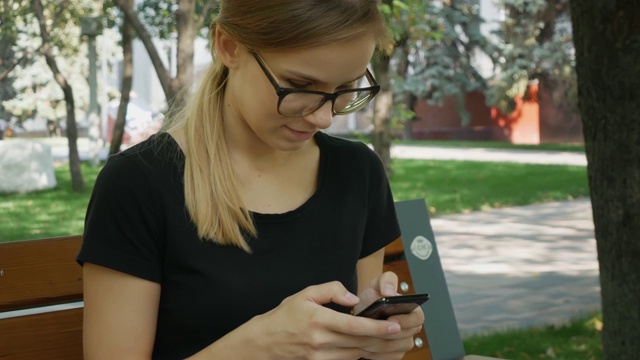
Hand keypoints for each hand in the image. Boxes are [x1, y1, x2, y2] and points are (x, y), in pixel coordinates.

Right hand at [248, 281, 408, 358]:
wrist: (263, 343)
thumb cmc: (284, 317)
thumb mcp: (305, 294)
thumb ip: (331, 290)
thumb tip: (353, 298)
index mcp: (318, 320)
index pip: (354, 326)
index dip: (376, 327)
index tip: (393, 325)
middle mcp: (321, 341)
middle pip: (360, 343)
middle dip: (383, 339)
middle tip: (402, 334)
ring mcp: (320, 357)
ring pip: (356, 354)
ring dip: (375, 349)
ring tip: (392, 340)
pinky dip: (361, 355)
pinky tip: (371, 349)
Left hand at [353, 272, 425, 358]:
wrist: (360, 311)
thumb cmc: (372, 297)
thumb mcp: (377, 283)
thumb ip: (386, 280)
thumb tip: (390, 291)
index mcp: (412, 310)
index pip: (418, 318)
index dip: (406, 320)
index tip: (391, 318)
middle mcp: (411, 328)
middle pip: (406, 336)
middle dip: (388, 333)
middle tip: (372, 329)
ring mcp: (404, 342)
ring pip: (395, 348)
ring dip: (379, 343)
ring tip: (364, 336)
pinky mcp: (394, 354)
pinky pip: (387, 357)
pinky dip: (374, 353)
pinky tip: (363, 345)